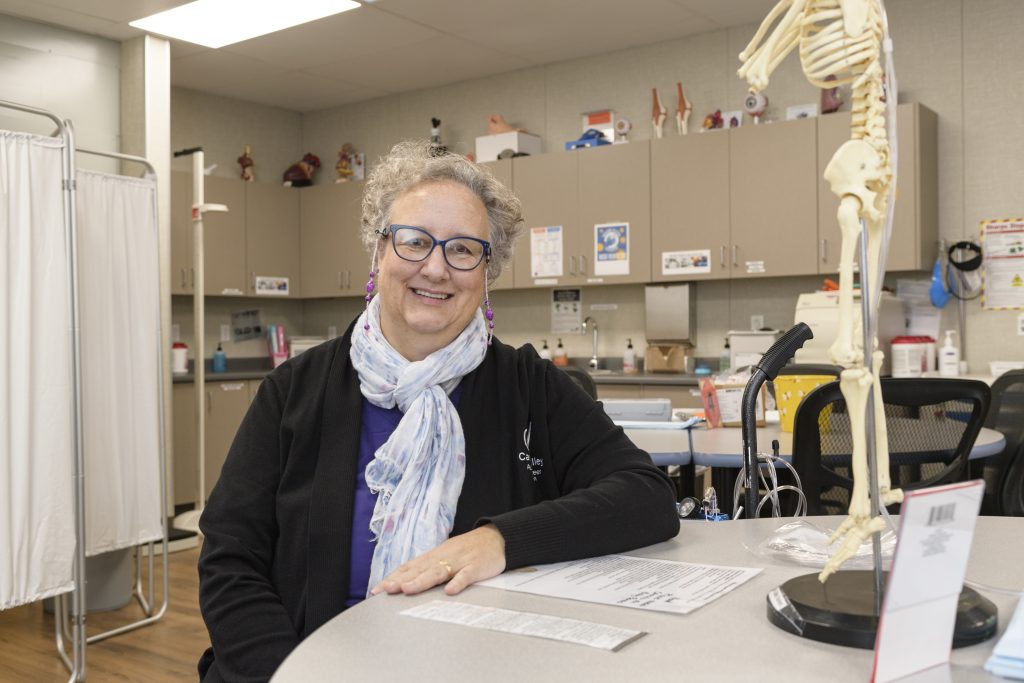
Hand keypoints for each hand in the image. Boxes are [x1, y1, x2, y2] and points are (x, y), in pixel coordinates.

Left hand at [370, 524, 505, 596]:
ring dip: (422, 580)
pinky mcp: (476, 567)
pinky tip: (450, 591)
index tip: (377, 590)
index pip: (410, 567)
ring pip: (438, 571)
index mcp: (434, 556)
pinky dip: (458, 582)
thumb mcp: (445, 556)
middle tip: (386, 590)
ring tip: (408, 589)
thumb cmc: (467, 550)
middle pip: (420, 569)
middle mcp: (443, 557)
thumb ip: (428, 569)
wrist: (496, 538)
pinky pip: (466, 575)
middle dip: (402, 580)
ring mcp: (459, 561)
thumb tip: (405, 582)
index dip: (393, 577)